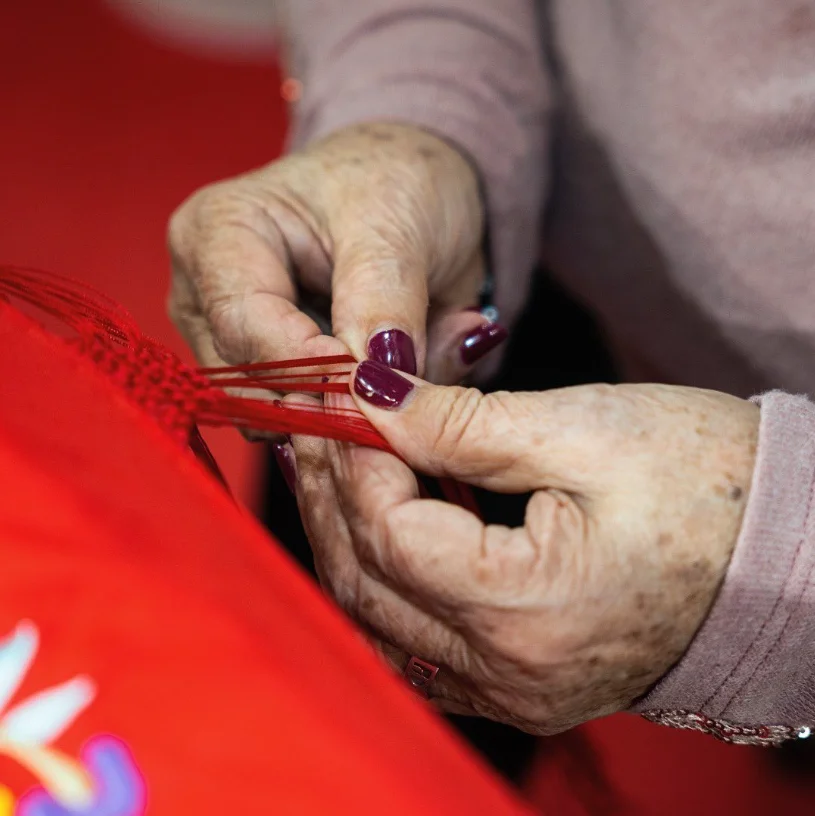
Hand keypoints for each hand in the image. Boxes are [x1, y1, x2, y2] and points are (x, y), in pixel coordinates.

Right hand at [167, 122, 506, 385]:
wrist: (409, 190)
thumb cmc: (393, 182)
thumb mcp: (398, 225)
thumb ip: (383, 302)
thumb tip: (376, 384)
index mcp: (215, 234)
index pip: (244, 326)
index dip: (312, 368)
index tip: (380, 386)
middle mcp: (205, 295)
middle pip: (249, 382)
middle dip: (330, 402)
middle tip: (404, 398)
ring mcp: (228, 340)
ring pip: (277, 415)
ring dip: (348, 412)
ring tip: (413, 371)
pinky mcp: (265, 374)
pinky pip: (304, 421)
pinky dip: (356, 414)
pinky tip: (397, 380)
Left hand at [290, 368, 758, 733]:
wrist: (784, 552)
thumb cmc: (707, 482)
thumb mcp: (580, 429)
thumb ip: (459, 421)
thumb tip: (372, 396)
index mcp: (531, 613)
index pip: (392, 537)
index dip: (356, 462)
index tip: (343, 397)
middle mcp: (511, 675)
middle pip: (368, 584)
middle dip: (332, 493)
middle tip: (317, 420)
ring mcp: (512, 691)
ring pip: (377, 617)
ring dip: (346, 533)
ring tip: (333, 459)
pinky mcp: (516, 681)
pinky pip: (413, 637)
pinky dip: (382, 573)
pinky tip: (373, 516)